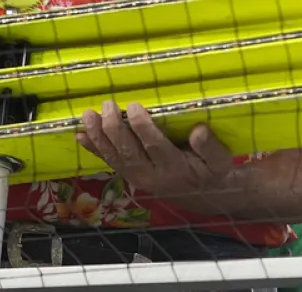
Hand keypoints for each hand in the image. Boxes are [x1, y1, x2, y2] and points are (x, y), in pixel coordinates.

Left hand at [77, 101, 234, 200]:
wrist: (204, 196)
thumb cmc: (213, 172)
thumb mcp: (221, 161)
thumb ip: (211, 147)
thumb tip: (199, 131)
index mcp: (174, 167)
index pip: (155, 146)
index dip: (142, 127)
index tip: (133, 105)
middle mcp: (151, 175)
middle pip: (129, 152)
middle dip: (115, 128)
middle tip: (107, 105)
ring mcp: (137, 177)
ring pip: (115, 157)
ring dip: (99, 137)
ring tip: (87, 116)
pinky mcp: (130, 175)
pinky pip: (110, 162)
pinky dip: (94, 149)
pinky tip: (80, 136)